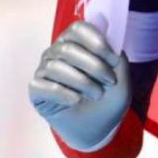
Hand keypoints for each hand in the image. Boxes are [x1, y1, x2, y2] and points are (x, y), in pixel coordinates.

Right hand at [29, 20, 130, 150]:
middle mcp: (56, 52)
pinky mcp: (36, 90)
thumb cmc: (107, 99)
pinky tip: (75, 100)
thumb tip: (111, 44)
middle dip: (94, 65)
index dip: (96, 41)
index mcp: (77, 43)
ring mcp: (44, 70)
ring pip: (55, 66)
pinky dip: (62, 93)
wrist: (98, 129)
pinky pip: (42, 85)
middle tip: (110, 81)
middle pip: (67, 48)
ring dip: (82, 81)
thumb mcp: (121, 79)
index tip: (113, 59)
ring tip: (97, 94)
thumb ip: (117, 59)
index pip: (77, 28)